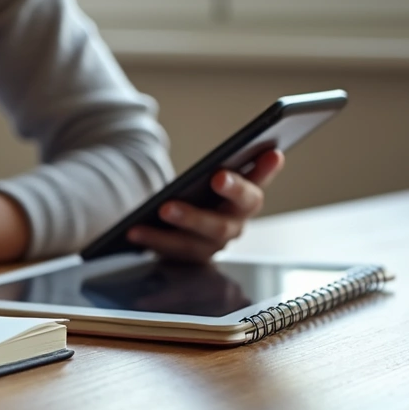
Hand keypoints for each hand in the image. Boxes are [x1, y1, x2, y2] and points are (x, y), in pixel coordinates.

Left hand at [127, 150, 284, 262]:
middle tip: (219, 176)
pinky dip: (154, 239)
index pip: (259, 184)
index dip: (267, 172)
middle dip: (229, 195)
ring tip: (164, 207)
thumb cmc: (201, 193)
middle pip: (234, 213)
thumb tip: (241, 151)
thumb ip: (228, 168)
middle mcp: (233, 226)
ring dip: (185, 220)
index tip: (274, 153)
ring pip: (200, 238)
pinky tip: (135, 230)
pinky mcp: (188, 258)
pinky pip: (171, 251)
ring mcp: (211, 246)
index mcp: (245, 202)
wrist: (179, 227)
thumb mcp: (211, 177)